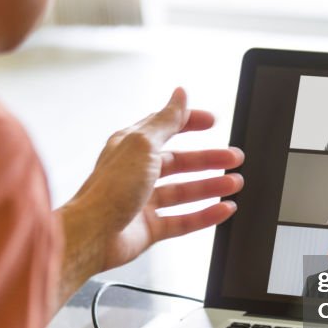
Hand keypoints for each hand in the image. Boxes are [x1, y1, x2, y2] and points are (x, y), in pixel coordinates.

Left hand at [56, 88, 243, 298]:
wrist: (92, 234)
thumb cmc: (109, 188)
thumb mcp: (143, 144)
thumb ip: (166, 120)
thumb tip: (180, 93)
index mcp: (131, 146)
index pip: (165, 128)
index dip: (189, 122)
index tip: (212, 121)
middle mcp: (137, 172)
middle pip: (179, 162)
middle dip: (208, 159)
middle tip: (234, 157)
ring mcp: (143, 201)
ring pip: (184, 191)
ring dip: (211, 185)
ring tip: (235, 182)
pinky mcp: (149, 228)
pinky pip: (184, 220)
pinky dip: (206, 215)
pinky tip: (224, 209)